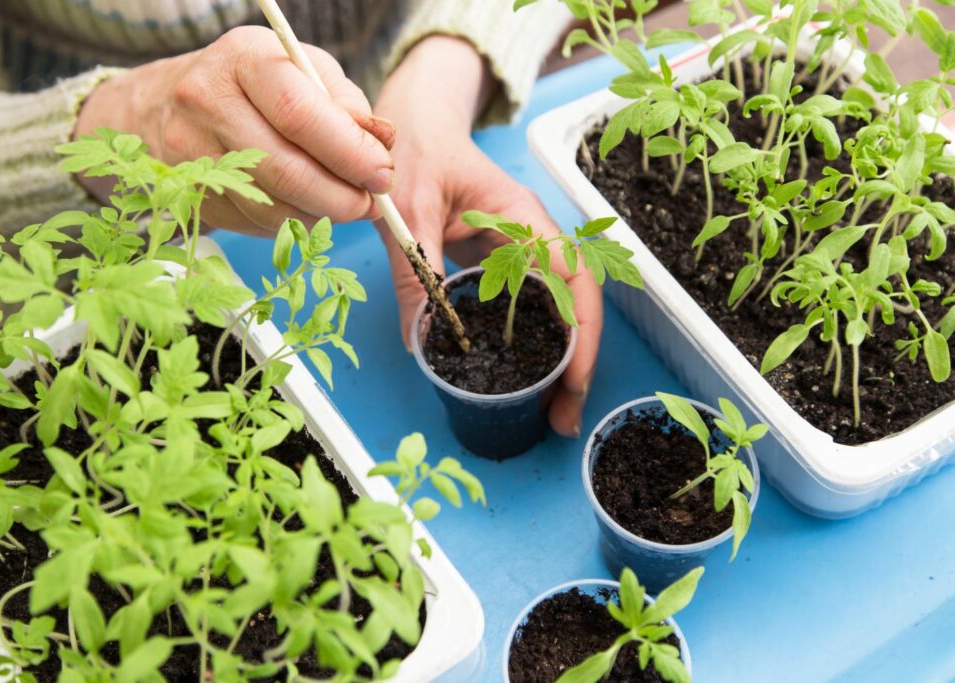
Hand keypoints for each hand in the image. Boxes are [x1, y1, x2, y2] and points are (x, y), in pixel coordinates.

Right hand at [75, 26, 395, 234]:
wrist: (162, 104)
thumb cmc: (252, 84)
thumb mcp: (303, 71)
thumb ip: (347, 106)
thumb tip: (383, 144)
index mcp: (244, 61)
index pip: (300, 113)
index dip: (349, 152)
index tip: (382, 174)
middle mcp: (208, 103)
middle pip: (286, 169)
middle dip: (342, 197)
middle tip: (372, 204)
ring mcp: (191, 154)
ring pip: (272, 207)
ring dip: (322, 217)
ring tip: (346, 205)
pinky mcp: (191, 195)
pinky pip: (255, 223)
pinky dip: (293, 224)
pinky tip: (306, 207)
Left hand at [375, 37, 602, 437]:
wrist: (411, 127)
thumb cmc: (416, 151)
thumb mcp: (408, 208)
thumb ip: (415, 270)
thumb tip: (419, 340)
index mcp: (524, 218)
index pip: (571, 280)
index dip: (581, 332)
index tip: (574, 380)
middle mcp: (532, 239)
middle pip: (572, 307)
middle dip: (575, 365)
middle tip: (561, 420)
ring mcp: (518, 255)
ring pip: (552, 314)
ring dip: (555, 363)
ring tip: (549, 413)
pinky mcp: (497, 268)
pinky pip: (521, 312)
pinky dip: (527, 348)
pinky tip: (519, 380)